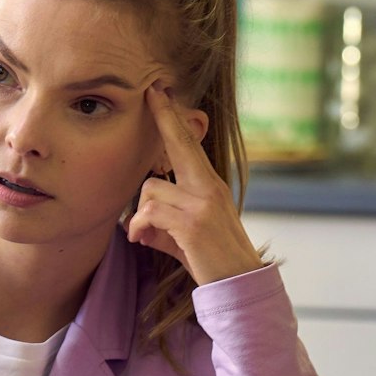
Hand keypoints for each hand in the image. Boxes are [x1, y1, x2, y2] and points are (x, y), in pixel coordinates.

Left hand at [125, 84, 262, 285]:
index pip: (189, 146)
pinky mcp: (193, 223)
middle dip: (163, 117)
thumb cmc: (214, 262)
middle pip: (178, 145)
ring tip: (145, 235)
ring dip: (141, 214)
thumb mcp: (188, 237)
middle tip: (152, 89)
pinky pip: (149, 213)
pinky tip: (142, 240)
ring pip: (150, 189)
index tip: (160, 94)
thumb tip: (136, 225)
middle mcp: (209, 188)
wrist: (240, 285)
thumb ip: (165, 224)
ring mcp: (203, 203)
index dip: (173, 120)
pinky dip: (139, 228)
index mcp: (211, 186)